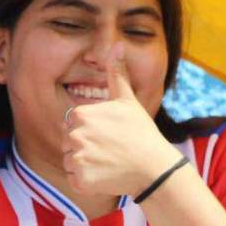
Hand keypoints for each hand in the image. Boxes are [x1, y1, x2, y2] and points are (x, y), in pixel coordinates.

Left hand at [62, 50, 178, 197]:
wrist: (156, 168)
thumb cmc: (142, 133)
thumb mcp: (128, 101)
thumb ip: (116, 74)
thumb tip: (117, 44)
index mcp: (81, 114)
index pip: (72, 124)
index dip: (90, 131)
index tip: (110, 135)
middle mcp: (75, 135)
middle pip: (68, 143)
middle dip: (86, 148)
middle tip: (111, 150)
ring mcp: (78, 158)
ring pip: (70, 162)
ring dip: (86, 165)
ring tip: (110, 163)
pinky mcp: (81, 180)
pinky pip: (75, 180)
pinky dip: (88, 182)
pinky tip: (107, 176)